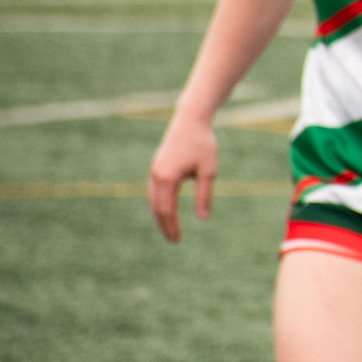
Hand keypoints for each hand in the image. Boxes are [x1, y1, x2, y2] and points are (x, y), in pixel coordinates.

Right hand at [148, 119, 218, 242]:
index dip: (171, 227)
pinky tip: (167, 212)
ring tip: (170, 230)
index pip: (166, 210)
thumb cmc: (203, 144)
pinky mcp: (157, 167)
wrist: (190, 120)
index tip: (177, 240)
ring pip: (153, 201)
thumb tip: (203, 219)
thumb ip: (204, 195)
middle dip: (165, 226)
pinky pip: (155, 192)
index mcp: (167, 178)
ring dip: (160, 216)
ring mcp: (154, 171)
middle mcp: (156, 176)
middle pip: (157, 208)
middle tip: (174, 241)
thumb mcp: (208, 170)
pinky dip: (159, 205)